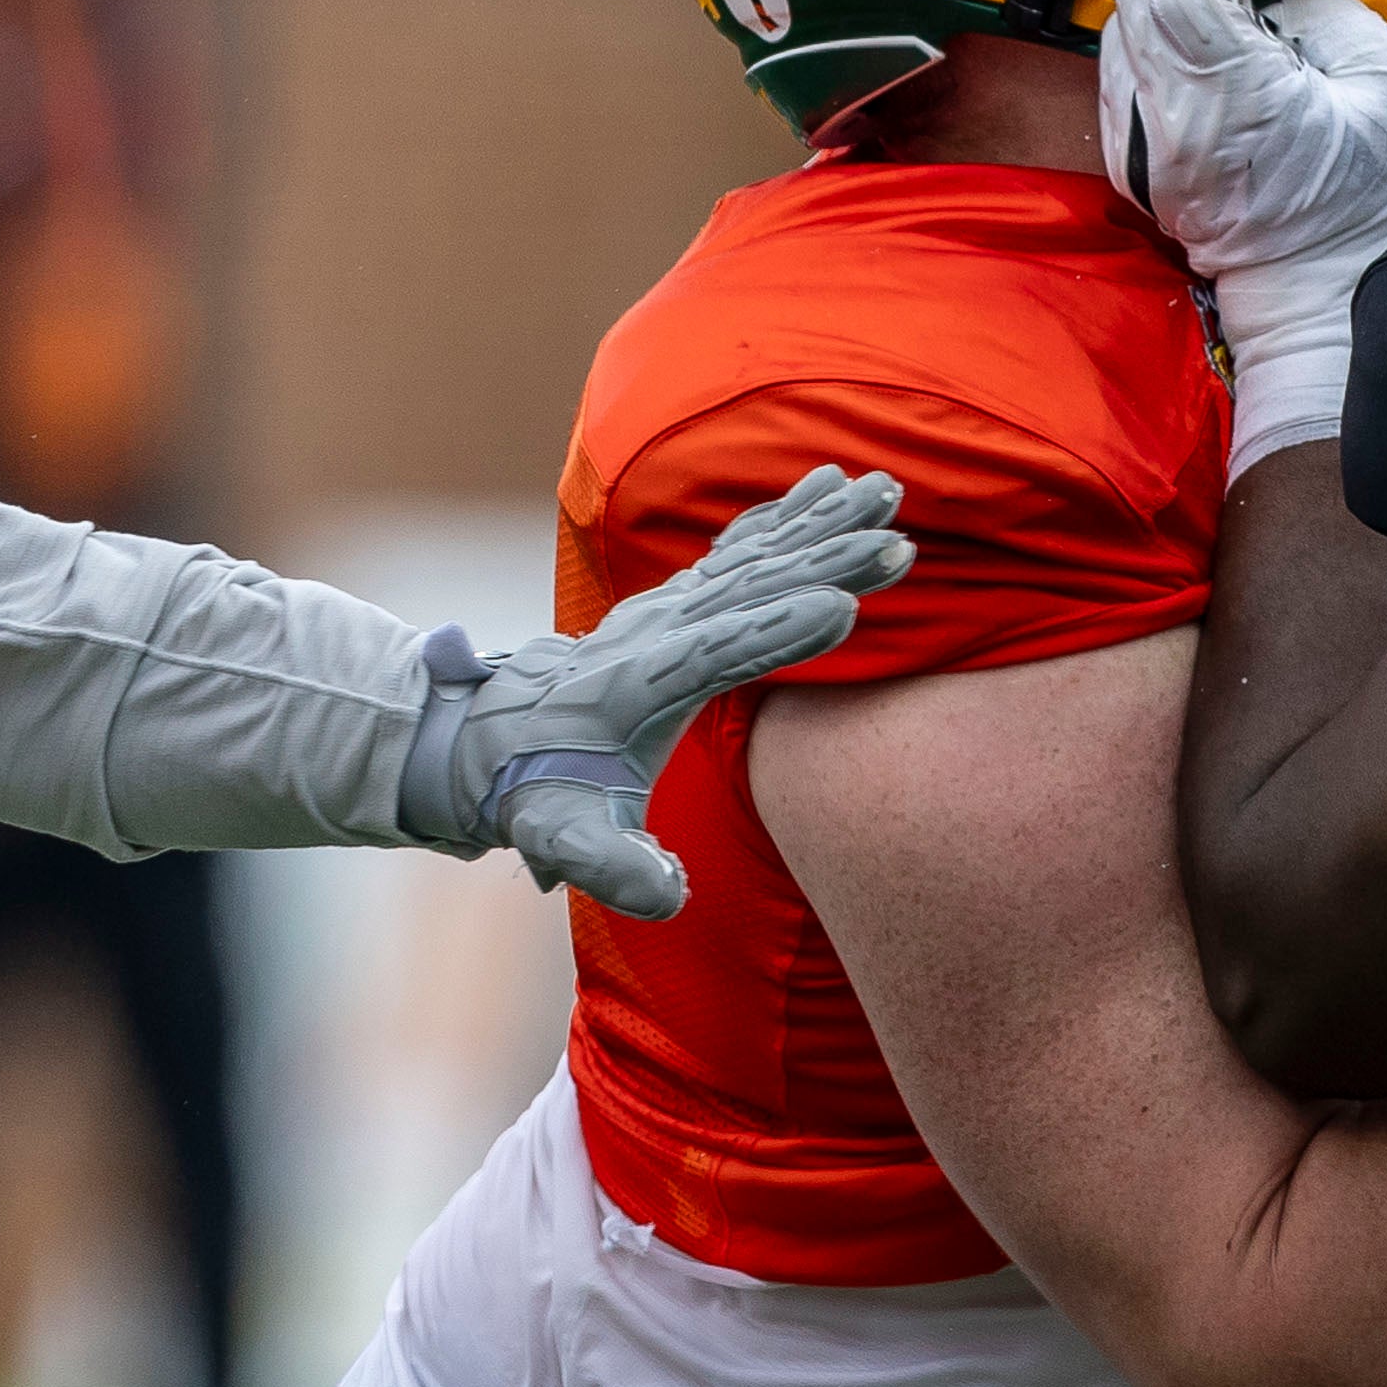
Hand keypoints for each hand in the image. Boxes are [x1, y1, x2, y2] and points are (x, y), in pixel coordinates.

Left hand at [404, 462, 910, 917]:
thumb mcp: (563, 840)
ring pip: (751, 557)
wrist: (488, 741)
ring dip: (820, 525)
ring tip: (883, 489)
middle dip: (825, 563)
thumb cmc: (538, 798)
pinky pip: (738, 552)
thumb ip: (612, 866)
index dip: (776, 630)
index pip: (714, 652)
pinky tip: (827, 491)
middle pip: (749, 589)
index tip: (842, 609)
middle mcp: (650, 634)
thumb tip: (668, 897)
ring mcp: (663, 612)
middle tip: (898, 541)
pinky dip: (784, 519)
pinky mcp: (676, 605)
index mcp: (634, 686)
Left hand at [1100, 0, 1386, 474]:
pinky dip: (1151, 60)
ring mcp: (1142, 150)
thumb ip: (1328, 8)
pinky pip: (1120, 83)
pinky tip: (1202, 76)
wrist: (1324, 296)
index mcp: (1233, 94)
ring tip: (1219, 32)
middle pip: (1133, 2)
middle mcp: (1170, 121)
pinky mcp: (1132, 169)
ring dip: (1159, 16)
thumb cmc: (1366, 203)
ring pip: (1118, 38)